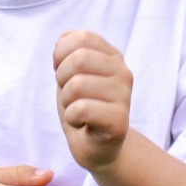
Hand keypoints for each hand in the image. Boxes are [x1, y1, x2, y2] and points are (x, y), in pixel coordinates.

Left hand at [53, 28, 132, 177]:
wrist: (98, 147)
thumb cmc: (82, 107)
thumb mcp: (72, 74)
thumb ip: (70, 52)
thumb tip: (64, 40)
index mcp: (112, 56)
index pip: (81, 37)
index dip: (60, 53)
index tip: (62, 71)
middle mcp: (123, 72)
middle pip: (79, 58)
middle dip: (62, 77)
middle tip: (68, 95)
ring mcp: (124, 96)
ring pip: (77, 84)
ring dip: (66, 101)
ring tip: (76, 110)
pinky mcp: (119, 121)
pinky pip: (81, 109)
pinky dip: (71, 118)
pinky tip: (82, 123)